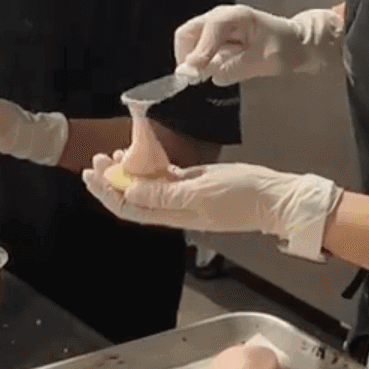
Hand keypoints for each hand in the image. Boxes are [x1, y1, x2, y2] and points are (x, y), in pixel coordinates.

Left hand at [83, 155, 342, 260]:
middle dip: (112, 181)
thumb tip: (130, 191)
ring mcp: (186, 197)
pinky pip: (165, 178)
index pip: (130, 208)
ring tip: (113, 154)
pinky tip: (142, 154)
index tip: (92, 174)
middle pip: (134, 198)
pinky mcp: (196, 185)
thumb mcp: (201, 191)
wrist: (275, 198)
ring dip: (128, 173)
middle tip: (97, 158)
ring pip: (147, 187)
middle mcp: (175, 209)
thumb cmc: (242, 195)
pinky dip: (150, 167)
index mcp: (174, 215)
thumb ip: (165, 193)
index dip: (108, 193)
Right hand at [173, 5, 343, 86]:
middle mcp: (221, 17)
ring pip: (189, 42)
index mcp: (236, 16)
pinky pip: (198, 50)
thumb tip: (211, 75)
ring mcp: (217, 27)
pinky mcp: (216, 39)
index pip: (207, 31)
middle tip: (195, 79)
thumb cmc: (285, 48)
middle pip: (188, 33)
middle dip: (187, 57)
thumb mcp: (265, 61)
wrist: (296, 44)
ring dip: (193, 61)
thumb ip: (237, 68)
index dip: (197, 54)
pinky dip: (199, 63)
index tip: (192, 76)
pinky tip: (214, 71)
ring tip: (206, 76)